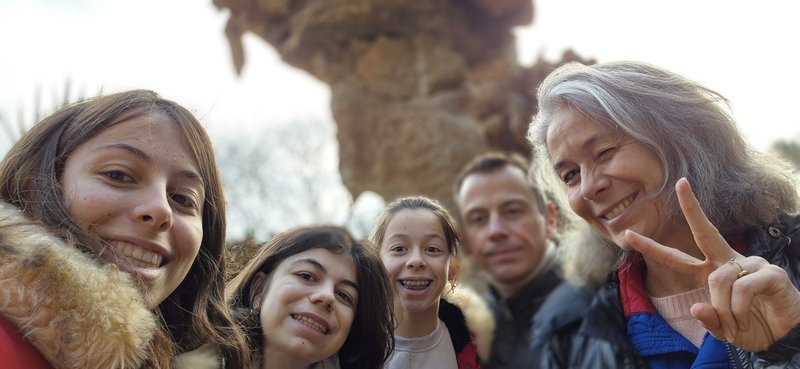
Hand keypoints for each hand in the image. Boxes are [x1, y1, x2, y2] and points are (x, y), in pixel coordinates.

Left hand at [624, 178, 799, 351]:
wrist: (787, 337)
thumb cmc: (753, 327)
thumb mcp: (723, 329)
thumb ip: (708, 319)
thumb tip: (697, 306)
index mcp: (710, 273)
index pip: (676, 258)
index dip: (652, 248)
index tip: (628, 235)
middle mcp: (729, 263)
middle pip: (705, 231)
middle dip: (692, 207)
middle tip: (681, 183)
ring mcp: (751, 265)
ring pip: (720, 279)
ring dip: (723, 308)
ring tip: (734, 326)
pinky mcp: (771, 273)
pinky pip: (743, 289)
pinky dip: (740, 309)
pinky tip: (746, 318)